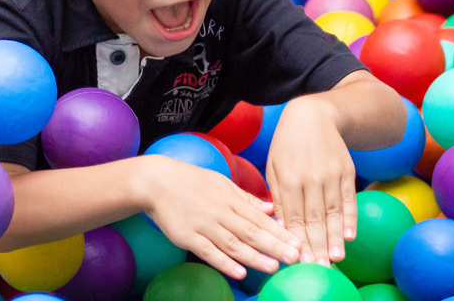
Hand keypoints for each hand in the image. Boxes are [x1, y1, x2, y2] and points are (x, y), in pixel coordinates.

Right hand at [134, 154, 300, 279]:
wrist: (156, 182)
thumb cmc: (191, 181)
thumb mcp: (221, 183)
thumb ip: (246, 198)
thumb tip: (271, 208)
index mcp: (230, 199)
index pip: (259, 218)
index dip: (279, 232)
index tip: (297, 242)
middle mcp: (220, 212)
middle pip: (251, 232)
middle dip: (274, 246)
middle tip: (294, 258)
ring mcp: (203, 225)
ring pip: (233, 244)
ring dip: (254, 257)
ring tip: (273, 267)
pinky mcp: (187, 237)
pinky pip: (208, 251)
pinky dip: (224, 262)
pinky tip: (239, 272)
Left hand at [265, 96, 356, 266]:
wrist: (314, 115)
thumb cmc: (287, 145)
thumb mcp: (274, 166)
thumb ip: (277, 196)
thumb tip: (280, 227)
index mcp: (288, 177)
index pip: (293, 216)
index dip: (297, 240)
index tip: (298, 261)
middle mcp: (310, 177)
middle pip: (314, 218)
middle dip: (316, 246)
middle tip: (318, 269)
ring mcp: (331, 174)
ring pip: (333, 212)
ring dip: (335, 238)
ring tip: (335, 259)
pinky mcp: (346, 171)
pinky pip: (349, 199)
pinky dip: (350, 219)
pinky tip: (350, 236)